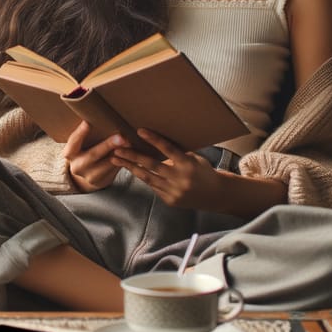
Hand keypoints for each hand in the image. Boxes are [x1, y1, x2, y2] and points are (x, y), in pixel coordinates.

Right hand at [63, 121, 129, 191]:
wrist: (86, 175)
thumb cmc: (86, 151)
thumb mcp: (82, 145)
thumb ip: (89, 135)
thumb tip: (102, 115)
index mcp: (70, 153)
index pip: (73, 141)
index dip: (80, 132)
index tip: (87, 122)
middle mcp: (77, 165)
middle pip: (93, 154)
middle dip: (108, 145)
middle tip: (121, 137)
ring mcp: (89, 176)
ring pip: (107, 164)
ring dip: (120, 153)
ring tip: (130, 144)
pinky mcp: (101, 181)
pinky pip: (114, 170)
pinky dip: (124, 160)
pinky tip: (132, 153)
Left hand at [110, 128, 225, 208]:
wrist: (215, 195)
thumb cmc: (203, 171)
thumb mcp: (194, 158)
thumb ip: (177, 152)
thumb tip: (157, 139)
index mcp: (188, 164)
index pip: (168, 149)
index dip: (153, 139)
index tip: (139, 131)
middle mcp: (180, 178)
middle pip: (152, 165)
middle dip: (132, 156)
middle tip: (117, 149)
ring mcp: (174, 191)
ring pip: (147, 177)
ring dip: (130, 168)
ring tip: (116, 160)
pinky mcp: (169, 200)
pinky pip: (152, 187)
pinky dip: (142, 177)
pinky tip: (132, 170)